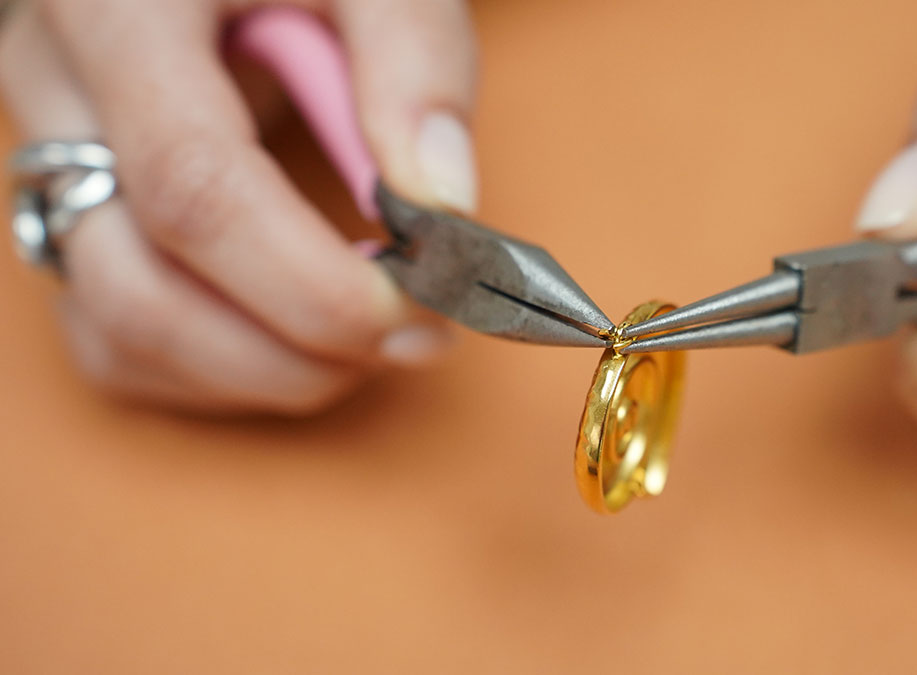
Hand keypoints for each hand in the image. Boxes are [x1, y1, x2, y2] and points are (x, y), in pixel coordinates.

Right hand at [0, 0, 476, 413]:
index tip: (416, 308)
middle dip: (295, 348)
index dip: (306, 279)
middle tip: (419, 338)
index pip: (191, 183)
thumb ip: (416, 63)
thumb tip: (442, 209)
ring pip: (122, 332)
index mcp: (119, 15)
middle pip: (141, 284)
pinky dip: (219, 374)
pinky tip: (303, 344)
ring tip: (374, 343)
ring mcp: (52, 163)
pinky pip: (116, 342)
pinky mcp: (70, 211)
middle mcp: (57, 98)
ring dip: (263, 374)